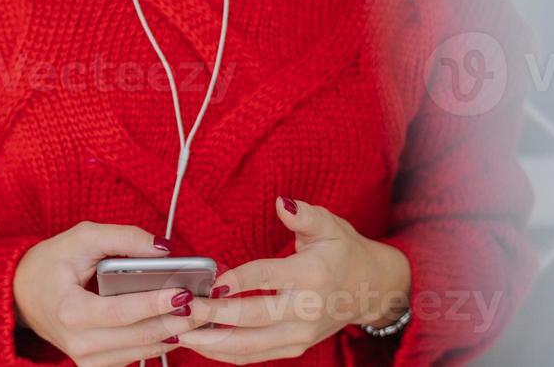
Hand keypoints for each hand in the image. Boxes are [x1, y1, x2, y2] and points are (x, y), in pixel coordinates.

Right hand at [12, 221, 212, 365]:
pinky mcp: (94, 364)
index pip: (122, 312)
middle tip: (204, 303)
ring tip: (199, 313)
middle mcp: (78, 342)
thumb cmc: (50, 263)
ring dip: (172, 333)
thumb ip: (123, 238)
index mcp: (70, 311)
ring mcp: (86, 358)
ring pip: (141, 351)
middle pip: (138, 336)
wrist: (21, 295)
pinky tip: (175, 323)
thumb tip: (164, 248)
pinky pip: (134, 357)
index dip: (155, 304)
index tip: (185, 292)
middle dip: (175, 320)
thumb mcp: (81, 238)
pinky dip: (157, 340)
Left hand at [174, 197, 411, 363]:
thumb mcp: (329, 225)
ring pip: (250, 346)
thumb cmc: (344, 252)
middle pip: (252, 319)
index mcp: (311, 275)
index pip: (266, 278)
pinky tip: (200, 343)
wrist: (373, 289)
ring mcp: (300, 334)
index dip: (237, 280)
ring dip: (212, 341)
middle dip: (213, 315)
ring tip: (180, 331)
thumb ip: (304, 215)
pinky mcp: (295, 347)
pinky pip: (254, 356)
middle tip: (181, 308)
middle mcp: (305, 310)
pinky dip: (225, 353)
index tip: (210, 281)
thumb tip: (281, 202)